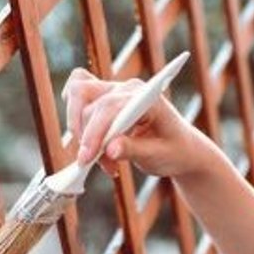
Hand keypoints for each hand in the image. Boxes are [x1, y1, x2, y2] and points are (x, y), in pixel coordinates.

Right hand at [63, 66, 205, 177]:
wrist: (179, 147)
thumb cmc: (173, 150)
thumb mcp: (158, 155)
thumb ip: (134, 150)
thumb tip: (110, 150)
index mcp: (146, 96)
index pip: (110, 107)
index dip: (95, 132)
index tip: (86, 158)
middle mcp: (127, 88)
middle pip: (88, 102)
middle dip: (88, 138)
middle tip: (103, 166)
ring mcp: (113, 89)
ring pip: (78, 97)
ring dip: (82, 132)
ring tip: (102, 159)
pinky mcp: (103, 97)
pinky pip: (77, 93)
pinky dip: (75, 115)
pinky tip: (86, 135)